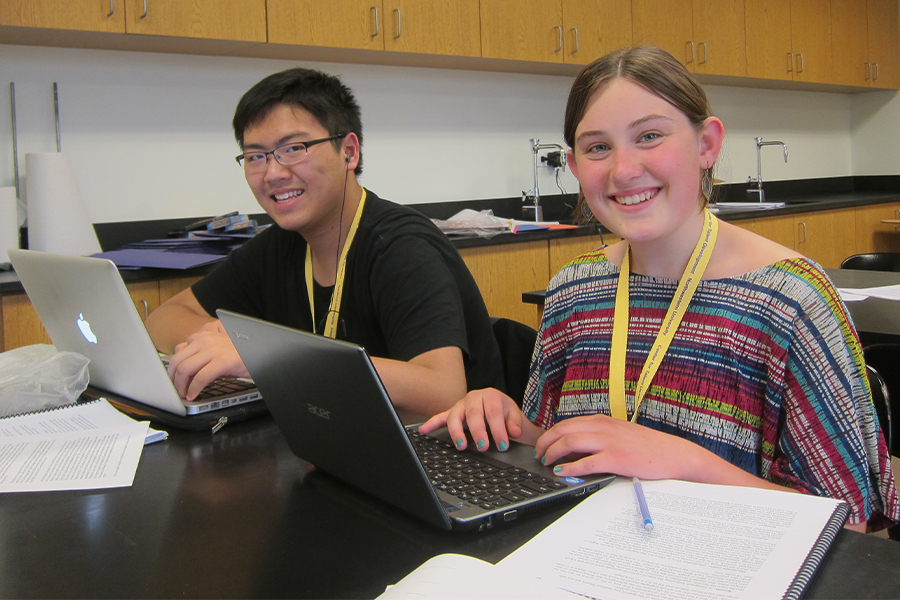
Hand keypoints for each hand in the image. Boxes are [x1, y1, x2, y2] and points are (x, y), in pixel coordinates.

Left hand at [166, 320, 249, 399]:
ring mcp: (213, 349)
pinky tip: (193, 395)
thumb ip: (202, 347)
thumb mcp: (220, 344)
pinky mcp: (222, 361)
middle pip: (177, 360)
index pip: (180, 350)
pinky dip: (193, 389)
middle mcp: (206, 338)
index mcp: (205, 333)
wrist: (264, 350)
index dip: (174, 368)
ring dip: (180, 386)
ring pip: (185, 369)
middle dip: (173, 379)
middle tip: (176, 389)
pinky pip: (200, 378)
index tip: (176, 379)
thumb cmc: (243, 350)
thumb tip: (183, 355)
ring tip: (183, 394)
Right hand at [419, 388, 536, 451]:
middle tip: (484, 447)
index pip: (493, 412)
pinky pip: (440, 417)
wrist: (499, 408)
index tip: (502, 445)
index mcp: (491, 396)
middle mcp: (474, 397)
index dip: (498, 429)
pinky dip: (431, 423)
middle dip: (478, 432)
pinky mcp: (452, 413)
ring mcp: (461, 405)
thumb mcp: (513, 415)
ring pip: (454, 416)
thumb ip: (515, 423)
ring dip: (456, 432)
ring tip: (461, 446)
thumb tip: (514, 433)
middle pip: (473, 414)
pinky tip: (424, 430)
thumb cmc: (504, 412)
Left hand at [535, 414, 704, 479]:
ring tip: (546, 462)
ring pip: (569, 442)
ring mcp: (609, 442)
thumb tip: (573, 449)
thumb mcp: (619, 435)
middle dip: (545, 442)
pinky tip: (562, 472)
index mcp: (603, 421)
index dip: (550, 434)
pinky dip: (569, 468)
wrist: (674, 454)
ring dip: (552, 452)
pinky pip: (585, 462)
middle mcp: (603, 428)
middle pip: (563, 430)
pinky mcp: (616, 459)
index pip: (567, 423)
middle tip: (538, 454)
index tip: (542, 444)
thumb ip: (598, 438)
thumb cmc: (648, 447)